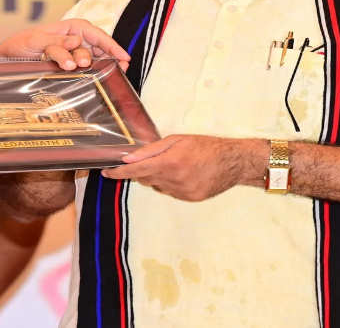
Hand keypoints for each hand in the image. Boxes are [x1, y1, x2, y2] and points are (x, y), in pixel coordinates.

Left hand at [0, 19, 130, 70]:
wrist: (6, 58)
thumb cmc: (21, 44)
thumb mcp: (36, 40)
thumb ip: (56, 41)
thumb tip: (76, 41)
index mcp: (72, 27)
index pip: (98, 35)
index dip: (112, 46)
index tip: (124, 58)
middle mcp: (76, 40)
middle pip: (96, 49)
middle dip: (94, 57)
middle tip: (83, 64)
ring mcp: (72, 55)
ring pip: (88, 61)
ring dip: (85, 66)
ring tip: (70, 68)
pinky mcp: (67, 68)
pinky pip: (81, 71)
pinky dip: (84, 76)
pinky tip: (84, 80)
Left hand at [101, 135, 261, 200]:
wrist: (234, 162)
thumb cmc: (205, 146)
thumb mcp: (176, 140)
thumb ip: (151, 150)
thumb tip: (129, 158)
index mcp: (170, 163)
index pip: (135, 171)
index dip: (118, 173)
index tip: (106, 172)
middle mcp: (174, 180)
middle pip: (144, 179)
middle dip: (139, 171)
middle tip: (144, 160)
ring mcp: (182, 192)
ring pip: (156, 186)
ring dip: (155, 177)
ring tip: (171, 164)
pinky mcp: (190, 199)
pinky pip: (170, 192)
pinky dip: (168, 184)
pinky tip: (181, 173)